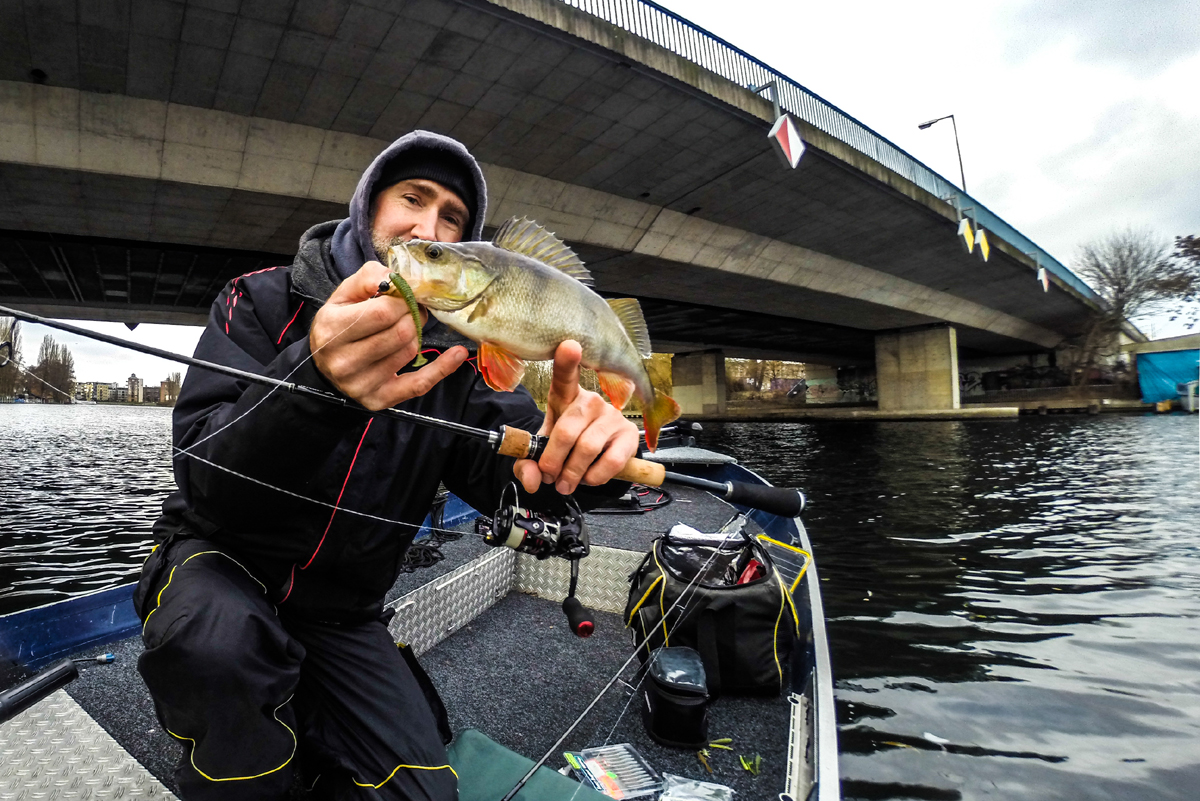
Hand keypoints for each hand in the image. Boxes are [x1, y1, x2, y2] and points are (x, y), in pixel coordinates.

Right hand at [309, 261, 466, 410]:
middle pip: (400, 334)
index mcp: (332, 329)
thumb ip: (369, 277)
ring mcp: (360, 384)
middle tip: (410, 311)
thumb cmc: (340, 323)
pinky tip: (458, 354)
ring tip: (405, 329)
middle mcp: (343, 360)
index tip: (405, 296)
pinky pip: (419, 384)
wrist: (324, 363)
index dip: (403, 301)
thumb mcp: (344, 294)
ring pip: (409, 352)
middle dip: (412, 317)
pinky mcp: (378, 400)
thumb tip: (397, 279)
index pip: (382, 313)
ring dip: (415, 336)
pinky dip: (442, 368)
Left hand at [514, 340, 639, 494]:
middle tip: (550, 477)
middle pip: (568, 430)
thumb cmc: (567, 443)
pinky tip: (589, 479)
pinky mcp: (629, 435)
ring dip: (572, 473)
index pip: (564, 376)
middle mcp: (591, 401)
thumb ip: (528, 464)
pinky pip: (610, 461)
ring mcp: (612, 416)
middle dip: (553, 460)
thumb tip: (532, 479)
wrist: (598, 454)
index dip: (566, 361)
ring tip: (566, 483)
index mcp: (565, 397)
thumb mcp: (543, 450)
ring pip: (587, 448)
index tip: (569, 345)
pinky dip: (595, 477)